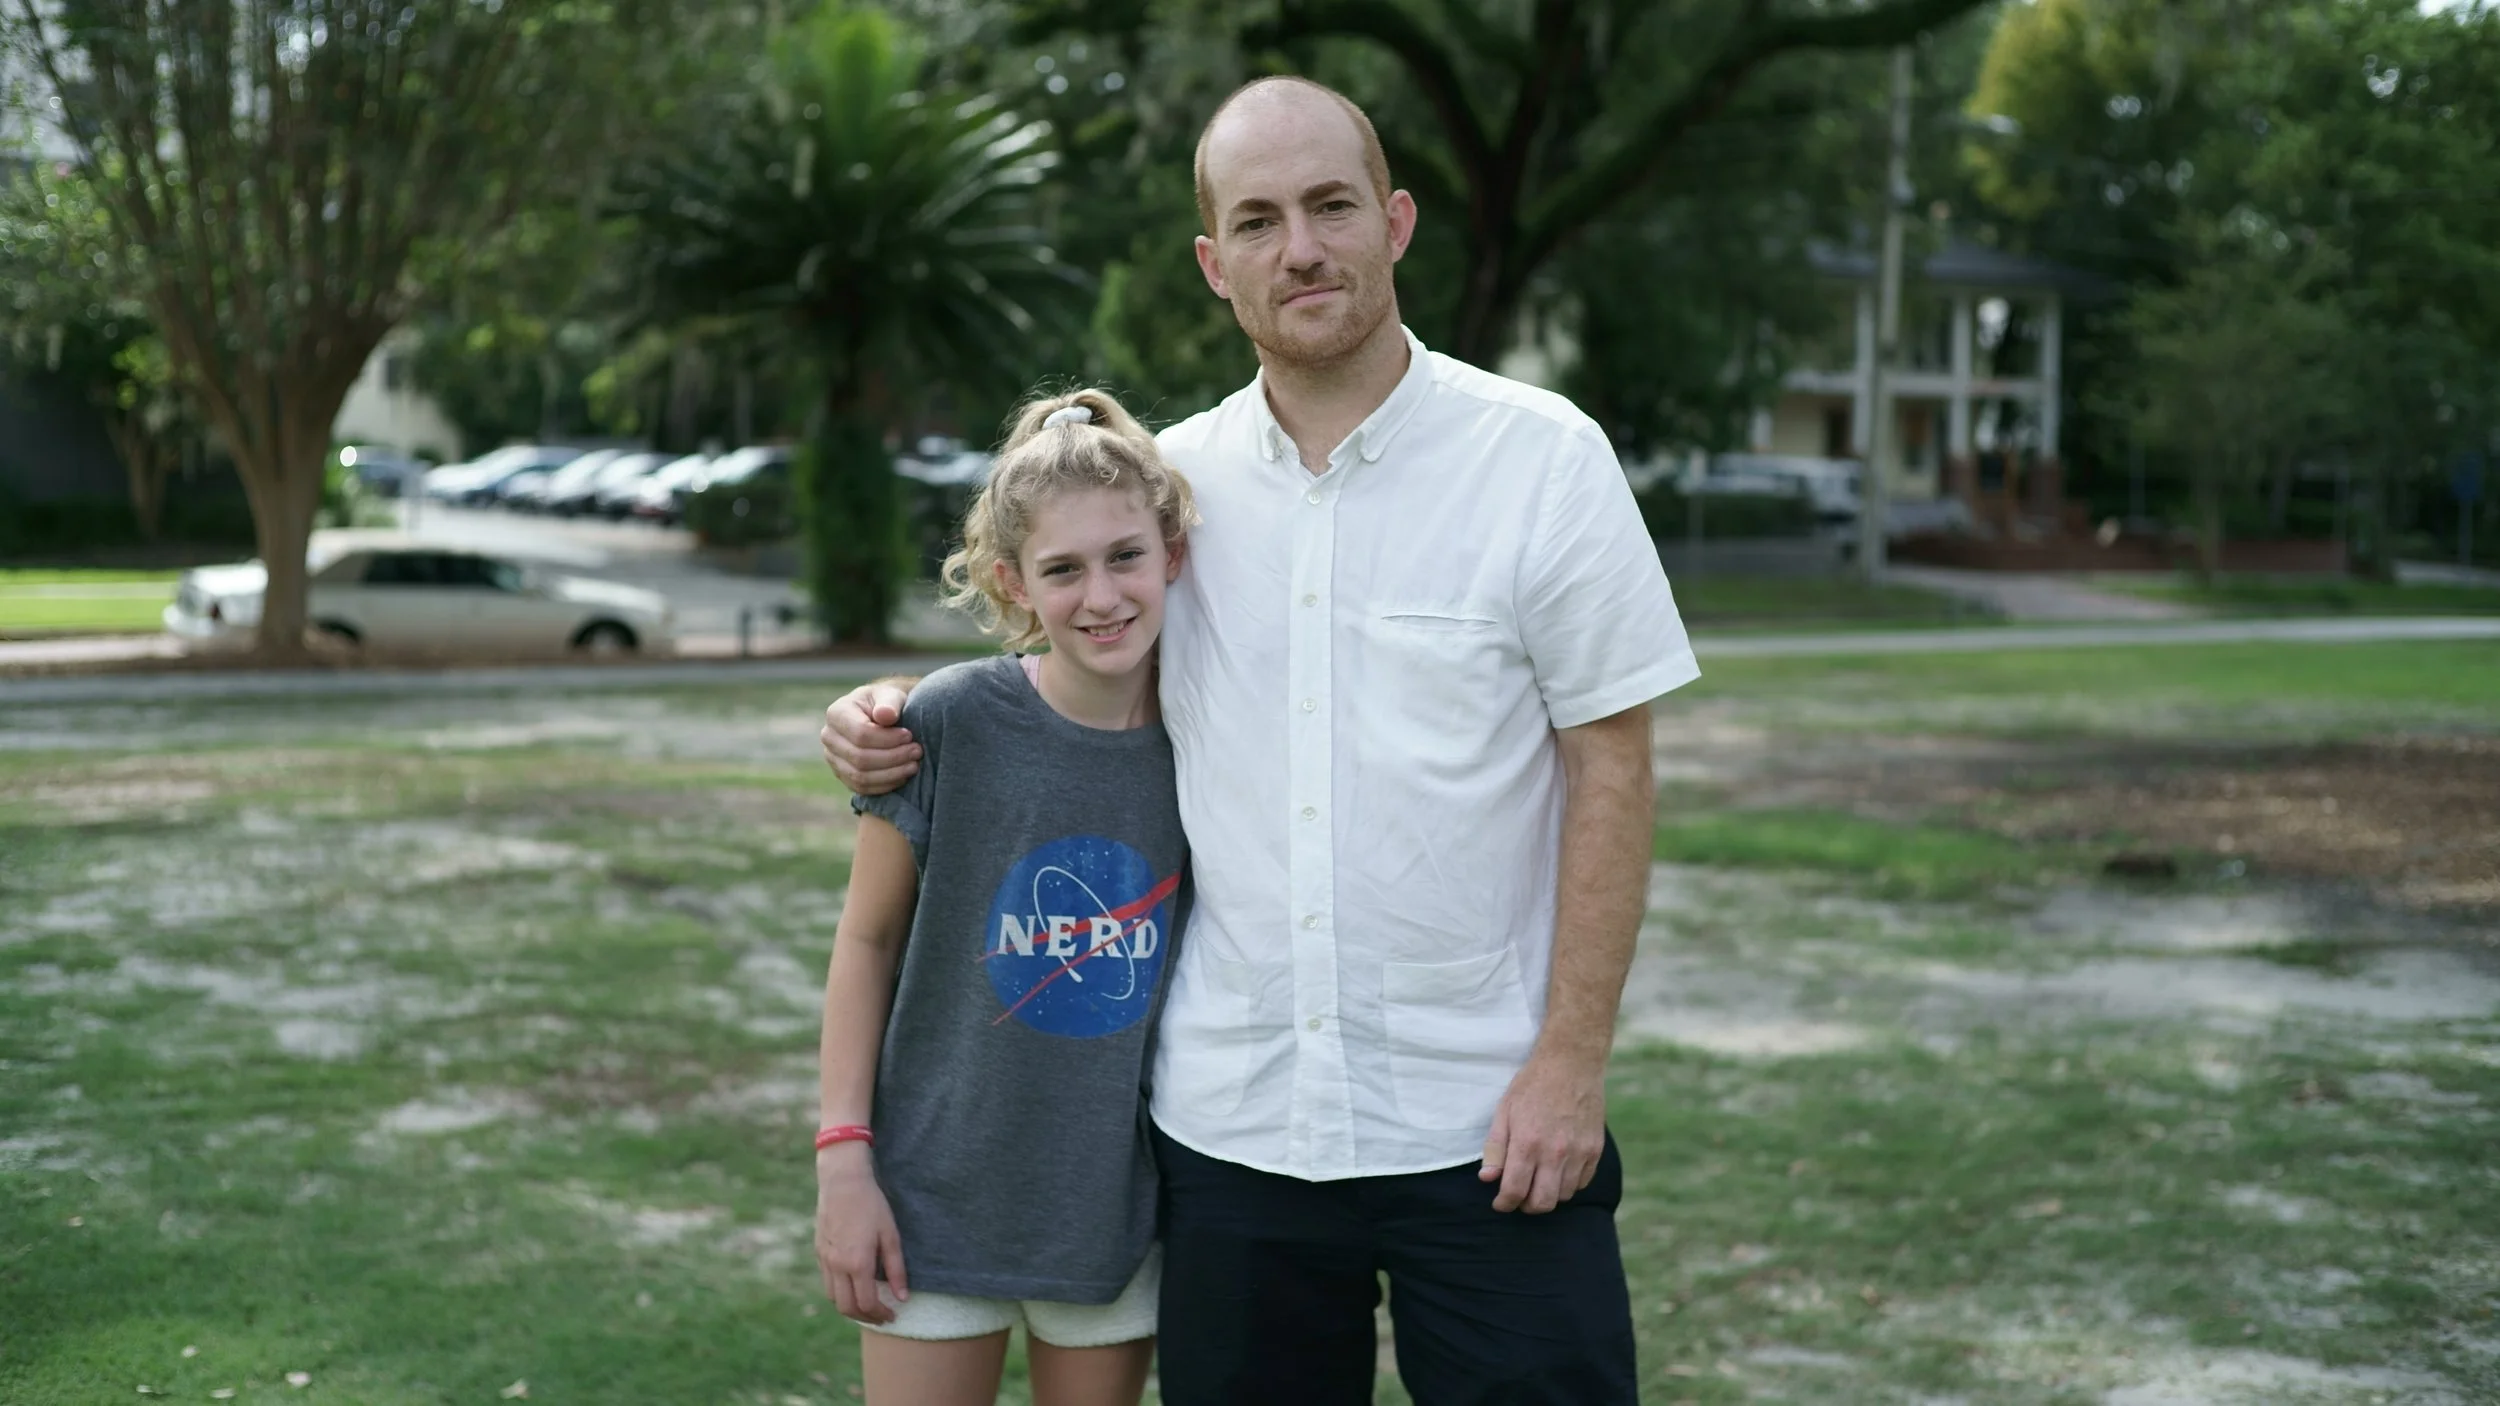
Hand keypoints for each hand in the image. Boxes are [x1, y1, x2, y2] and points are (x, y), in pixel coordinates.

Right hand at [815, 1148, 908, 1322]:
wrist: (843, 1182)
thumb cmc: (872, 1206)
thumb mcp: (891, 1236)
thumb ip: (897, 1270)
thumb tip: (902, 1298)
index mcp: (857, 1263)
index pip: (867, 1303)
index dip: (881, 1315)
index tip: (893, 1316)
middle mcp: (837, 1266)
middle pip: (847, 1307)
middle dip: (865, 1317)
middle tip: (882, 1317)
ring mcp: (825, 1260)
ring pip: (833, 1298)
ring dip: (850, 1307)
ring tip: (868, 1305)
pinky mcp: (819, 1252)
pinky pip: (827, 1282)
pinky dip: (839, 1292)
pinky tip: (853, 1286)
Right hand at [820, 682, 918, 794]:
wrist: (881, 715)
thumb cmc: (886, 703)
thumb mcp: (890, 695)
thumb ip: (889, 702)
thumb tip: (885, 715)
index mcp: (836, 713)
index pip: (861, 734)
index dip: (888, 739)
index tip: (910, 736)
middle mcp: (829, 737)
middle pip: (860, 758)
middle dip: (893, 758)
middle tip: (917, 752)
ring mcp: (832, 758)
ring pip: (860, 777)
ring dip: (891, 774)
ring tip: (914, 765)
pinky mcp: (842, 775)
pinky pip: (861, 788)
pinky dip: (885, 785)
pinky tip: (903, 776)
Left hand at [1478, 1050, 1605, 1213]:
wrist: (1571, 1064)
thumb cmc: (1532, 1085)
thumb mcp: (1504, 1111)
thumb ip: (1495, 1148)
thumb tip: (1488, 1179)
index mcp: (1527, 1143)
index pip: (1514, 1191)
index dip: (1504, 1204)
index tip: (1501, 1204)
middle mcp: (1555, 1152)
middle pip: (1542, 1203)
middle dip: (1527, 1206)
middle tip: (1520, 1198)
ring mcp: (1578, 1152)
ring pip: (1563, 1196)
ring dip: (1548, 1195)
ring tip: (1538, 1182)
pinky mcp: (1595, 1149)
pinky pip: (1582, 1183)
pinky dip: (1569, 1184)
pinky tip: (1558, 1171)